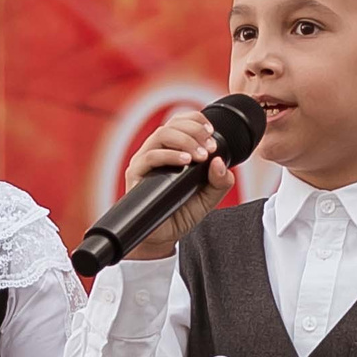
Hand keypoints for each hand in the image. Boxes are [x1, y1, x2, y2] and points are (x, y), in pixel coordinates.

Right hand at [123, 111, 237, 259]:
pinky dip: (169, 156)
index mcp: (171, 149)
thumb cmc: (181, 212)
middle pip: (171, 125)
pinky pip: (149, 157)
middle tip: (210, 148)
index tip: (212, 132)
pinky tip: (185, 162)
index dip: (196, 120)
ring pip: (160, 135)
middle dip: (195, 131)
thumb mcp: (208, 197)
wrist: (163, 236)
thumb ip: (220, 181)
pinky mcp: (136, 175)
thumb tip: (220, 162)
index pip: (180, 122)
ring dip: (185, 141)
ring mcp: (145, 162)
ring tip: (201, 155)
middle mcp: (156, 151)